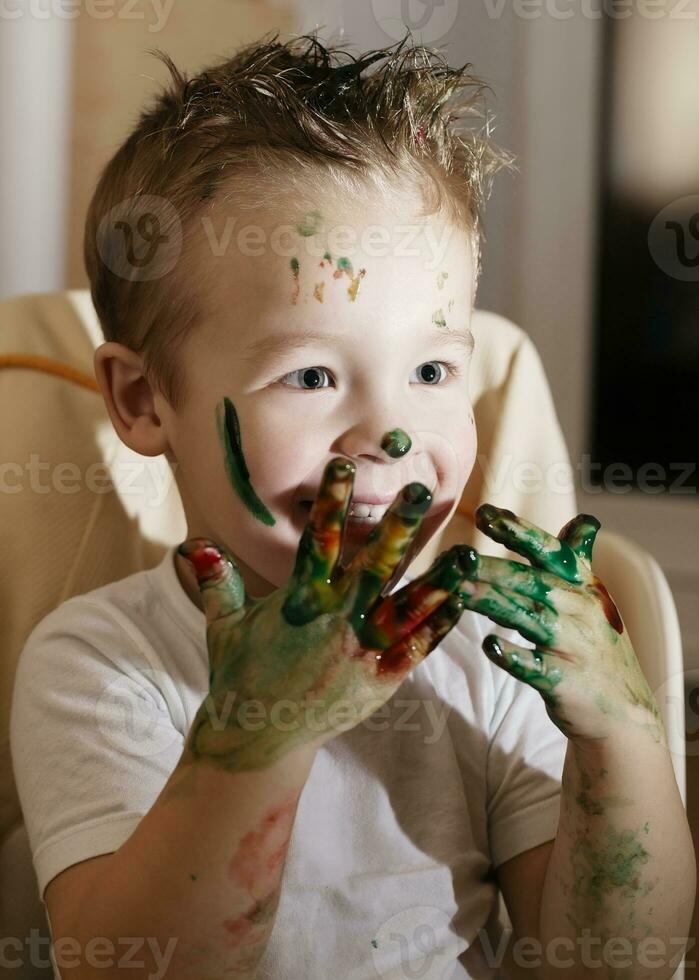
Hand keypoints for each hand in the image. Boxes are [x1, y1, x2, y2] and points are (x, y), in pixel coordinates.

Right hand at [178, 457, 472, 771]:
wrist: (258, 738)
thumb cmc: (240, 677)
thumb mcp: (225, 625)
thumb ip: (219, 581)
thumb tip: (194, 543)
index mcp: (301, 600)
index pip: (319, 540)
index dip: (330, 501)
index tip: (342, 467)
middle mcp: (337, 620)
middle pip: (374, 565)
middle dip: (398, 526)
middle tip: (420, 492)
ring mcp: (363, 650)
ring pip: (408, 606)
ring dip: (437, 578)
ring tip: (466, 554)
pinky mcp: (382, 679)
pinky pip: (418, 647)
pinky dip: (440, 623)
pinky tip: (461, 602)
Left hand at [458, 505, 665, 747]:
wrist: (623, 710)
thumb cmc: (597, 647)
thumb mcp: (593, 599)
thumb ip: (580, 561)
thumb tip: (585, 520)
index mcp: (582, 586)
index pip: (550, 550)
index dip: (518, 531)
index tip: (484, 513)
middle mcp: (580, 610)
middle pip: (531, 581)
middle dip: (493, 567)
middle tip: (455, 556)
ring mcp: (574, 646)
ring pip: (529, 617)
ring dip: (492, 602)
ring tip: (459, 590)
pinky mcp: (565, 682)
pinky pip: (537, 668)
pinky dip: (514, 657)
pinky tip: (489, 646)